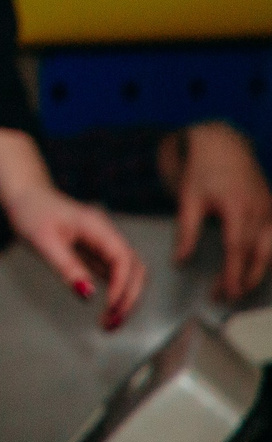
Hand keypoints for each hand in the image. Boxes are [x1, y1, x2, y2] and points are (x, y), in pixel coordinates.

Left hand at [8, 183, 147, 329]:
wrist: (24, 195)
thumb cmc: (31, 211)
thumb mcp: (43, 240)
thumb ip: (66, 266)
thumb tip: (87, 293)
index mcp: (98, 227)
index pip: (123, 259)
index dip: (122, 286)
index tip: (110, 307)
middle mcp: (106, 235)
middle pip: (134, 269)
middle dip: (128, 298)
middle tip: (111, 323)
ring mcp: (103, 244)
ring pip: (129, 274)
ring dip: (125, 298)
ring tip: (109, 322)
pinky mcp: (96, 253)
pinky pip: (115, 275)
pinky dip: (116, 294)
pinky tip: (107, 310)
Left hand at [165, 123, 271, 302]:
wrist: (223, 144)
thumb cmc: (202, 171)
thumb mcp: (188, 197)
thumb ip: (186, 231)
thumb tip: (179, 262)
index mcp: (238, 207)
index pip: (237, 248)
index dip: (232, 274)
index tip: (224, 294)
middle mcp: (261, 211)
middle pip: (258, 255)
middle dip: (244, 279)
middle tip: (225, 297)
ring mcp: (271, 210)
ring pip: (271, 250)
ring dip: (258, 272)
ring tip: (239, 288)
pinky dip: (268, 257)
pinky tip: (256, 269)